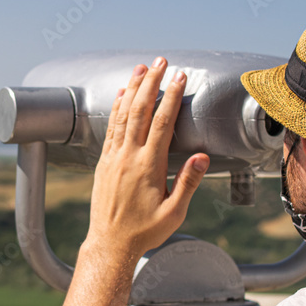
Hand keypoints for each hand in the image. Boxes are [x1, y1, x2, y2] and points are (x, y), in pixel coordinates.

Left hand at [84, 57, 209, 268]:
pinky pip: (110, 128)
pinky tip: (121, 94)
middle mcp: (128, 157)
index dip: (172, 96)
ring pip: (122, 115)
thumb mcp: (174, 212)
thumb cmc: (145, 232)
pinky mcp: (103, 162)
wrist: (110, 244)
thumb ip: (188, 183)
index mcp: (148, 167)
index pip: (163, 123)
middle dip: (151, 82)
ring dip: (132, 89)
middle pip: (141, 110)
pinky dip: (116, 108)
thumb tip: (202, 157)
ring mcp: (113, 158)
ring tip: (141, 68)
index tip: (180, 76)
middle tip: (160, 60)